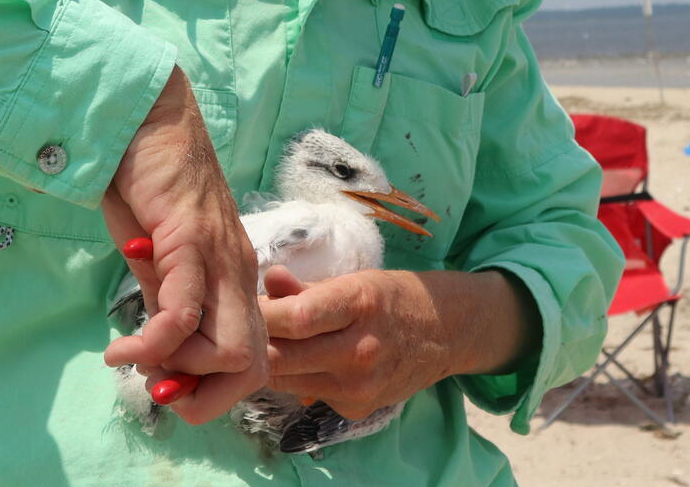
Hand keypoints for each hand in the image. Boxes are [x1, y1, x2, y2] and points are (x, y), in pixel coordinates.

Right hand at [101, 67, 267, 423]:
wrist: (143, 116)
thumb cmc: (147, 181)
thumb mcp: (155, 256)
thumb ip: (164, 299)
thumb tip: (160, 350)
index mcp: (234, 277)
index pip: (252, 359)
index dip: (213, 391)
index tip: (165, 382)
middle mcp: (238, 273)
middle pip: (254, 368)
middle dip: (204, 399)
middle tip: (154, 382)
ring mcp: (220, 257)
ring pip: (232, 353)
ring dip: (177, 371)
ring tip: (131, 357)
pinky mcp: (190, 239)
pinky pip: (183, 315)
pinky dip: (152, 345)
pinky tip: (119, 347)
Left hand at [260, 266, 534, 419]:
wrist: (443, 333)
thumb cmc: (390, 298)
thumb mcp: (353, 280)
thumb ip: (306, 288)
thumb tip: (268, 279)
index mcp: (360, 303)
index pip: (296, 317)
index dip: (262, 314)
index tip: (248, 306)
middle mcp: (361, 349)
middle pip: (283, 356)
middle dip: (257, 342)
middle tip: (246, 329)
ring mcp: (360, 386)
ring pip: (287, 380)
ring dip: (271, 362)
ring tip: (271, 342)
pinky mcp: (356, 409)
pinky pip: (307, 394)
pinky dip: (297, 379)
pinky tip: (305, 361)